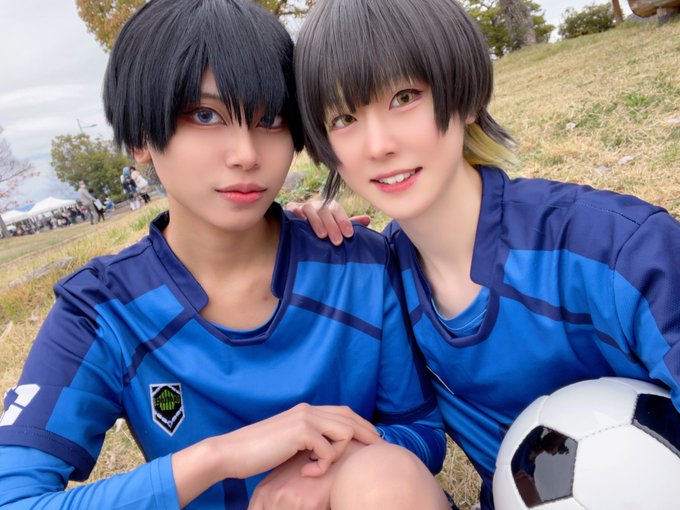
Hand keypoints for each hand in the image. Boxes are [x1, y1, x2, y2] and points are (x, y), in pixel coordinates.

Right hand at [172, 405, 379, 506]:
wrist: (231, 452)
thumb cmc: (257, 452)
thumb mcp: (288, 442)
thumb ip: (308, 438)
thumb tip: (328, 447)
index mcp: (306, 410)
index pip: (344, 412)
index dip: (363, 425)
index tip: (374, 441)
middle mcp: (308, 409)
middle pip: (351, 418)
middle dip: (368, 435)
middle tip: (377, 452)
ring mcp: (305, 418)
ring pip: (344, 431)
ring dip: (338, 453)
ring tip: (319, 468)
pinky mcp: (301, 431)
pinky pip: (328, 450)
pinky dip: (322, 465)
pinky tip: (306, 473)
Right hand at [285, 200, 369, 244]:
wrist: (298, 226)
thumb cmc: (321, 227)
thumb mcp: (336, 225)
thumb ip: (349, 224)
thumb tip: (368, 220)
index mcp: (330, 207)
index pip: (338, 211)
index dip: (344, 221)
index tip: (349, 235)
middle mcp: (317, 205)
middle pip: (325, 211)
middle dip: (332, 225)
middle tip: (338, 241)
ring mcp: (303, 207)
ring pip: (309, 209)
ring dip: (316, 222)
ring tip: (322, 235)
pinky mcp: (290, 210)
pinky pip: (292, 211)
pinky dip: (297, 216)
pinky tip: (301, 225)